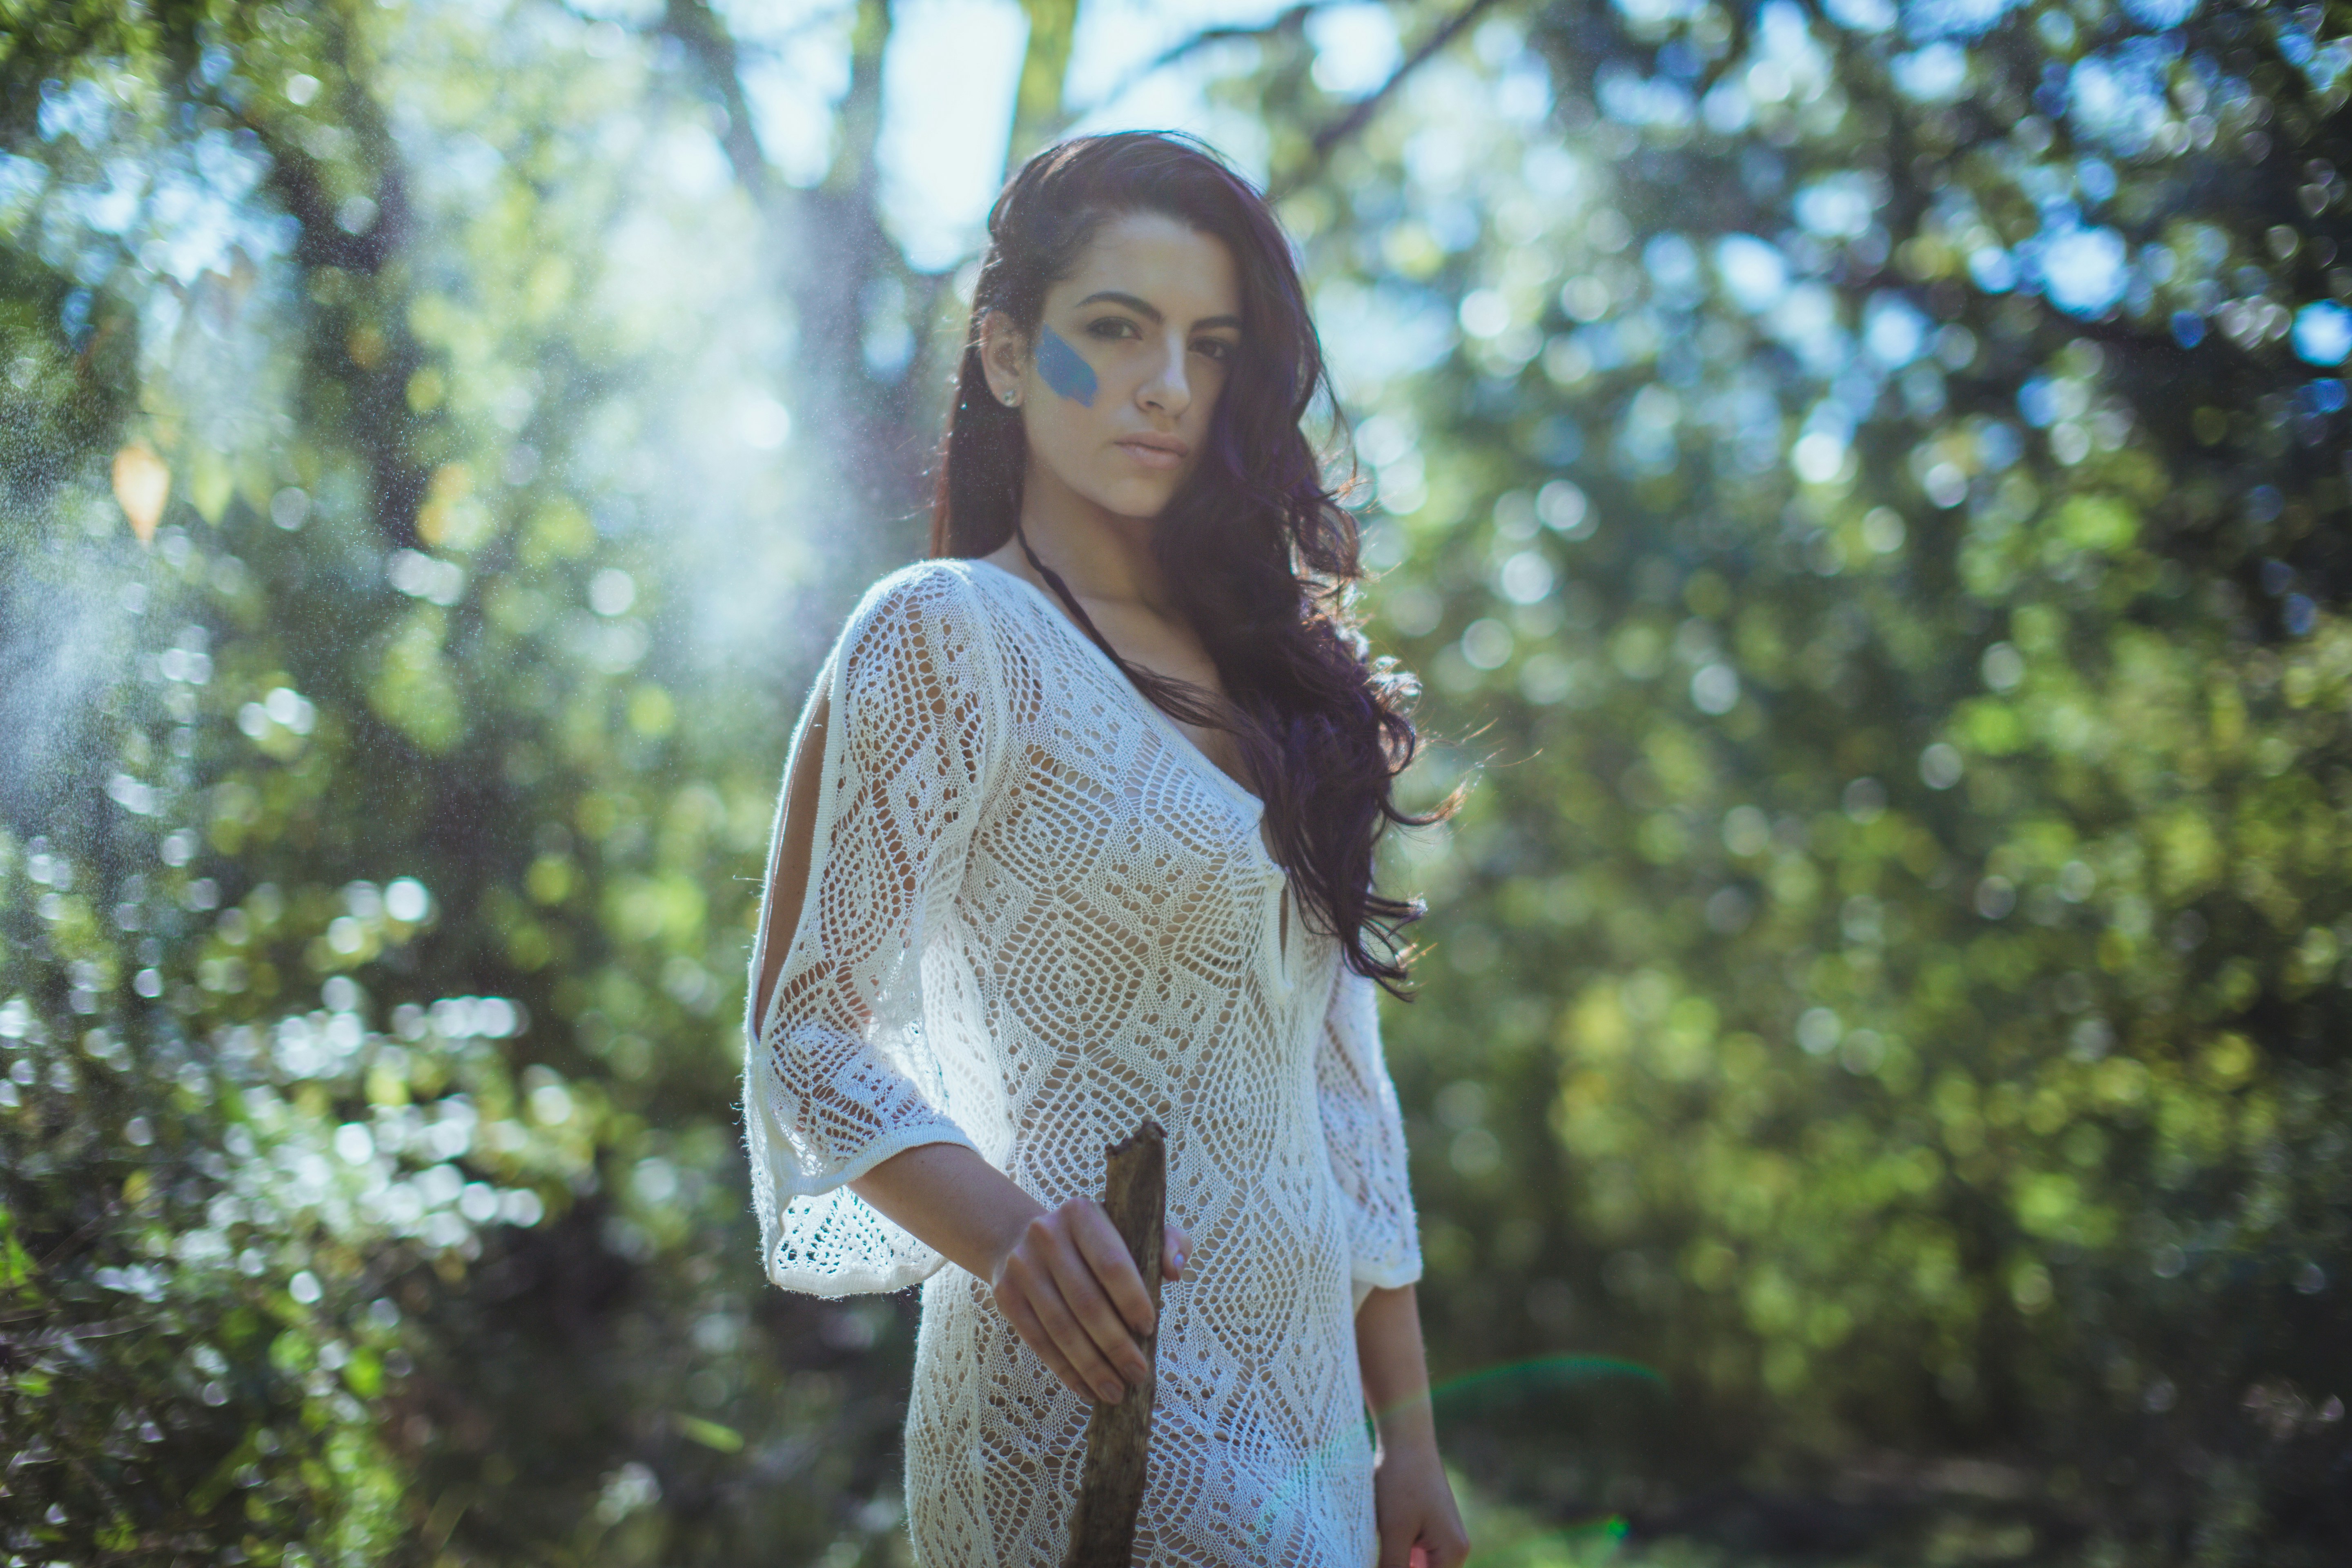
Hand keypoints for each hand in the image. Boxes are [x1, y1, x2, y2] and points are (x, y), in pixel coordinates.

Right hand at [989, 1197, 1189, 1405]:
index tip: (1149, 1330)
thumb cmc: (1093, 1242)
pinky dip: (1064, 1370)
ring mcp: (1021, 1265)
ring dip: (1091, 1366)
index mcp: (1082, 1213)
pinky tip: (1087, 1388)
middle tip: (1139, 1374)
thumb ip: (1167, 1242)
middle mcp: (1046, 1234)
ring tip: (1116, 1391)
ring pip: (1061, 1328)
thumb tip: (1175, 1271)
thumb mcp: (1131, 1228)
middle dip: (1116, 1346)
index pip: (1112, 1264)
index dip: (1132, 1301)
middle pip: (1086, 1302)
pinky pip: (1038, 1340)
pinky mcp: (1005, 1294)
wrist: (1022, 1238)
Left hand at [1372, 1435, 1468, 1567]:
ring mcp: (1442, 1538)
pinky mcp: (1427, 1527)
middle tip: (1378, 1558)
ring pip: (1415, 1567)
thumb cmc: (1401, 1481)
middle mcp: (1454, 1549)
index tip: (1383, 1563)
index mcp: (1453, 1553)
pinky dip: (1394, 1557)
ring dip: (1394, 1564)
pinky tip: (1378, 1548)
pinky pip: (1412, 1555)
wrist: (1405, 1437)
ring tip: (1380, 1549)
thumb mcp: (1393, 1532)